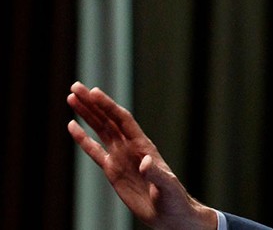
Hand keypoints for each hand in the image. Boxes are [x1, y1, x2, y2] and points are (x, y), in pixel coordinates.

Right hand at [66, 82, 216, 229]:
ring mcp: (120, 157)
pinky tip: (72, 126)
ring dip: (86, 114)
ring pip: (100, 130)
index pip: (123, 120)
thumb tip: (145, 163)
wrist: (169, 214)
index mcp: (144, 146)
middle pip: (108, 119)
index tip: (93, 92)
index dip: (108, 106)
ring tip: (71, 98)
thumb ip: (156, 174)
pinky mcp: (112, 171)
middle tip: (75, 86)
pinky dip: (83, 139)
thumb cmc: (174, 198)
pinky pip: (94, 151)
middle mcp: (130, 147)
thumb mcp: (168, 186)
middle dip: (92, 103)